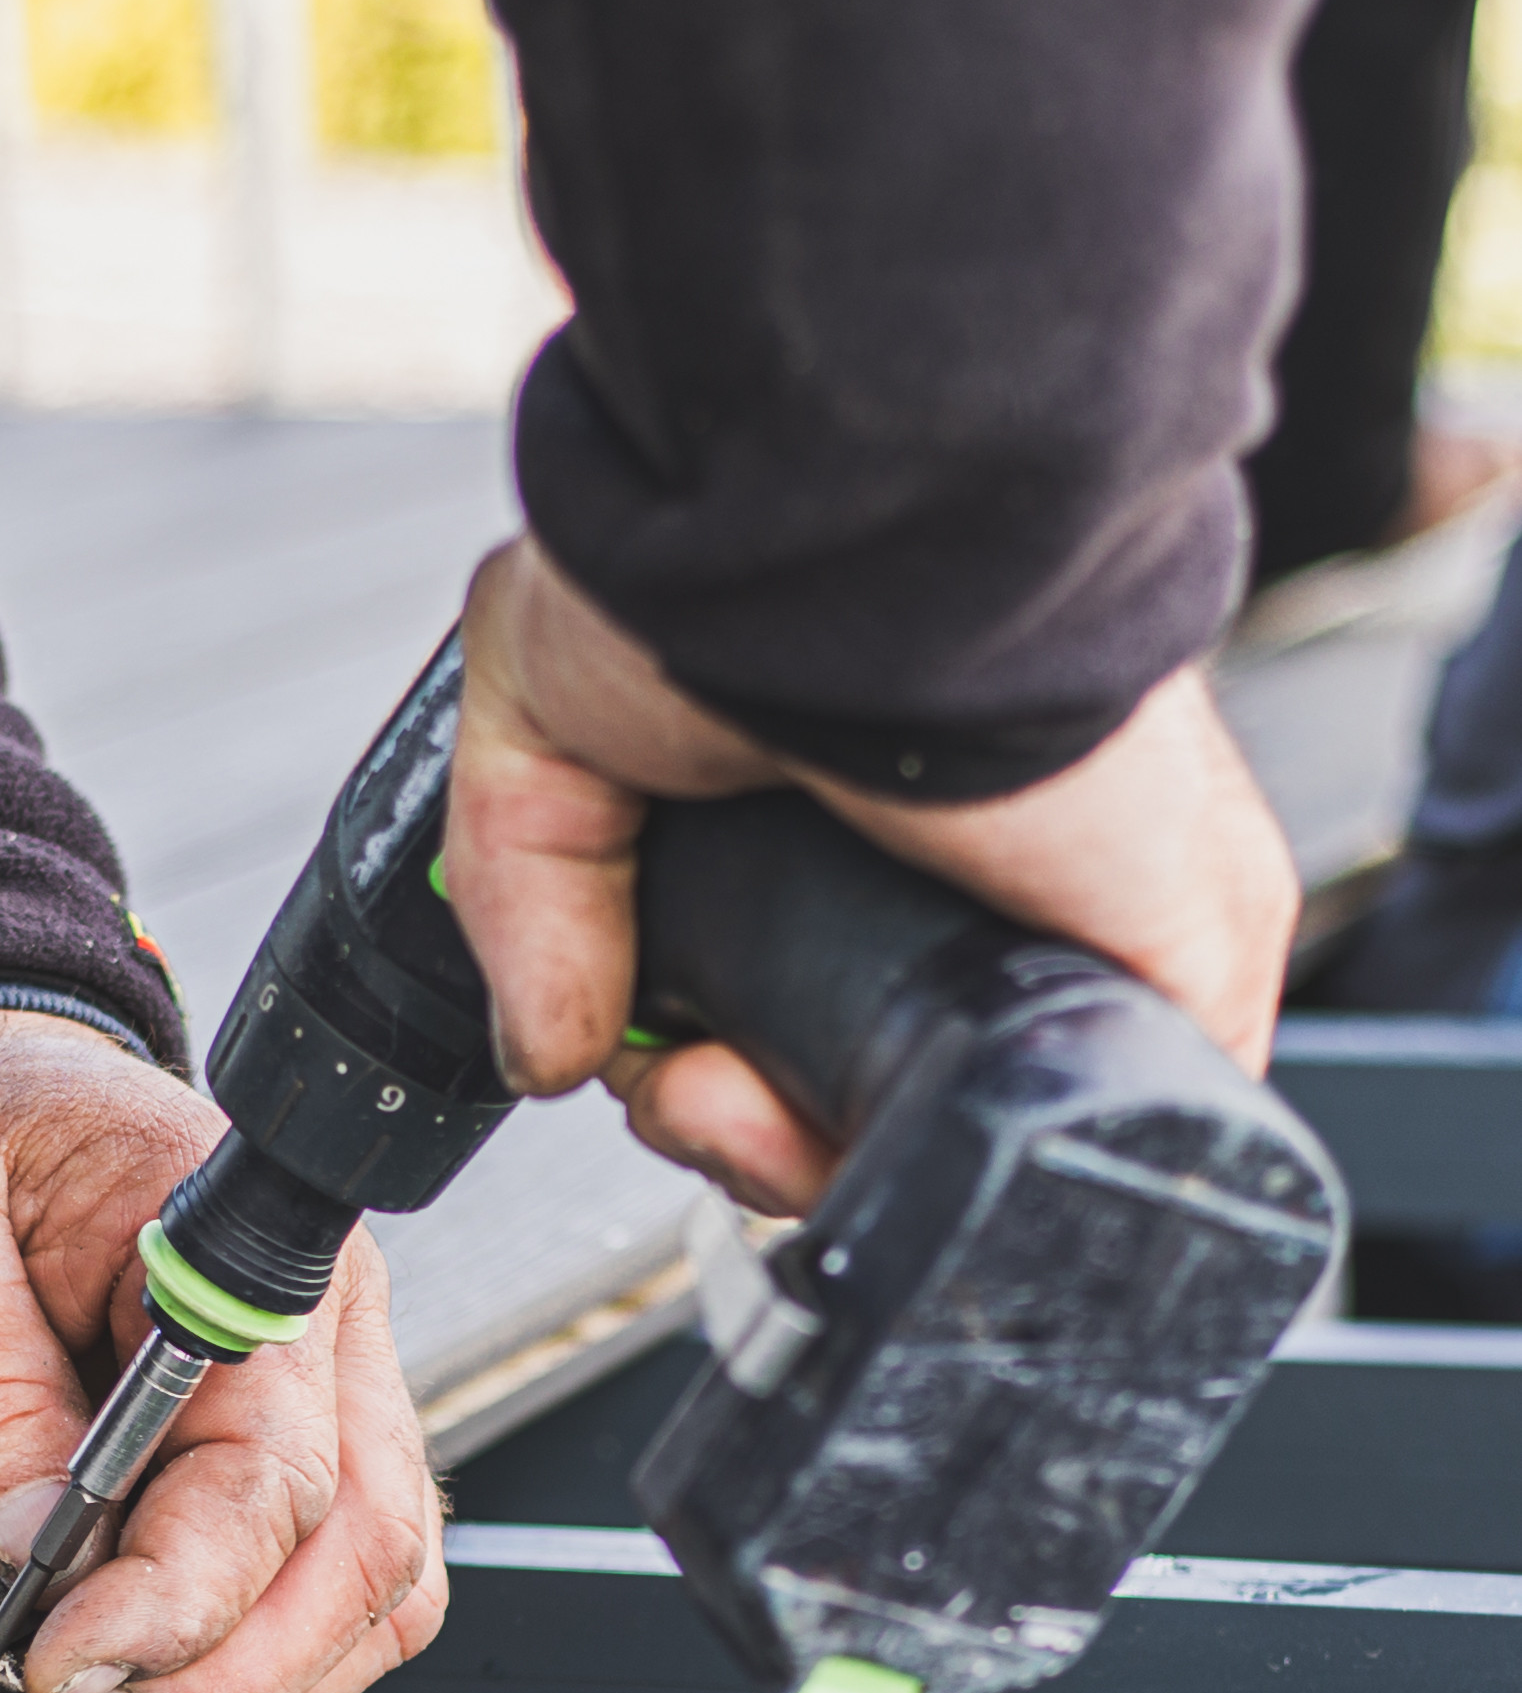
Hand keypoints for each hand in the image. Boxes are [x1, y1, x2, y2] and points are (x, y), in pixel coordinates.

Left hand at [0, 1010, 443, 1692]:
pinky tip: (155, 1662)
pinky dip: (270, 1650)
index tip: (61, 1661)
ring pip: (380, 1582)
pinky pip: (342, 1575)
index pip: (270, 1469)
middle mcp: (319, 1309)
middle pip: (360, 1546)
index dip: (178, 1599)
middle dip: (223, 1668)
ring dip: (258, 1677)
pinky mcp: (302, 1432)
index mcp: (235, 1235)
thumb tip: (33, 1550)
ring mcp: (329, 1377)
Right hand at [444, 535, 1299, 1213]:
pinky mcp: (1162, 952)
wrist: (858, 527)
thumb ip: (529, 888)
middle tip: (682, 1088)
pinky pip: (1074, 1129)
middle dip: (739, 1127)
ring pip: (947, 1117)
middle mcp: (969, 857)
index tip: (647, 1058)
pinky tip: (836, 1136)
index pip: (786, 995)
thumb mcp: (541, 715)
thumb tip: (543, 1046)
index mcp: (848, 798)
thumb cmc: (720, 553)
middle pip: (858, 1082)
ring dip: (809, 1157)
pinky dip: (945, 1165)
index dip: (699, 1067)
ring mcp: (1071, 910)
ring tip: (728, 1101)